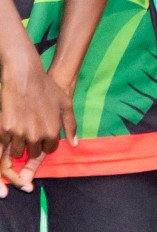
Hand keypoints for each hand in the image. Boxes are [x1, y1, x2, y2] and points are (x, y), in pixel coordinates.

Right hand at [0, 51, 75, 194]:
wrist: (25, 78)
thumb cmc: (48, 90)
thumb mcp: (66, 105)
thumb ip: (71, 126)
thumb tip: (74, 144)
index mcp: (52, 131)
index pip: (49, 150)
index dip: (46, 143)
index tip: (44, 134)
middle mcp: (36, 135)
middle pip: (33, 153)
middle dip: (34, 145)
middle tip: (32, 131)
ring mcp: (19, 133)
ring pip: (18, 152)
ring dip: (20, 145)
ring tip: (23, 130)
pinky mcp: (5, 129)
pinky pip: (5, 145)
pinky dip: (8, 140)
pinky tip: (13, 127)